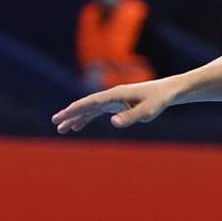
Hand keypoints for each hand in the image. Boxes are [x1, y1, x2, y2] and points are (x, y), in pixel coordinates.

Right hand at [51, 77, 178, 133]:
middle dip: (70, 114)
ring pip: (89, 109)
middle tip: (55, 123)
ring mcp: (112, 99)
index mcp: (115, 95)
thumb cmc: (158, 100)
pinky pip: (96, 111)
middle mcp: (110, 95)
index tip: (62, 116)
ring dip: (75, 118)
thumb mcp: (147, 111)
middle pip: (85, 105)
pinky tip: (78, 126)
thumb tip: (113, 122)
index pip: (90, 102)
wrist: (166, 91)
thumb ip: (130, 116)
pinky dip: (86, 118)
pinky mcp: (116, 104)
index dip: (75, 109)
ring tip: (61, 128)